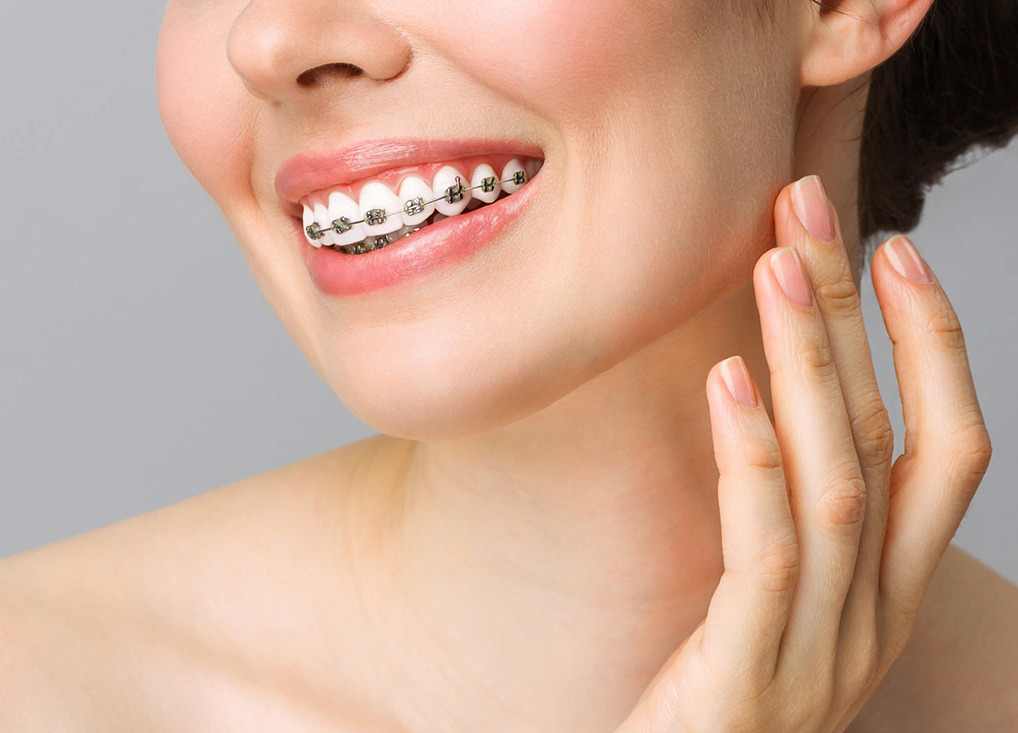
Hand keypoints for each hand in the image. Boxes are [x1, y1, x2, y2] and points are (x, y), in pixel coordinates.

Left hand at [614, 176, 993, 731]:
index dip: (931, 346)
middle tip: (811, 208)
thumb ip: (779, 513)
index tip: (891, 247)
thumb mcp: (766, 599)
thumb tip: (755, 392)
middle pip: (888, 443)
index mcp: (883, 593)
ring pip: (839, 483)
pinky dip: (753, 457)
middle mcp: (870, 619)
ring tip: (775, 263)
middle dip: (856, 317)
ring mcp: (818, 654)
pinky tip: (726, 378)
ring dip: (813, 365)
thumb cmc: (704, 695)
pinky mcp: (747, 679)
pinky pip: (766, 551)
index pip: (945, 454)